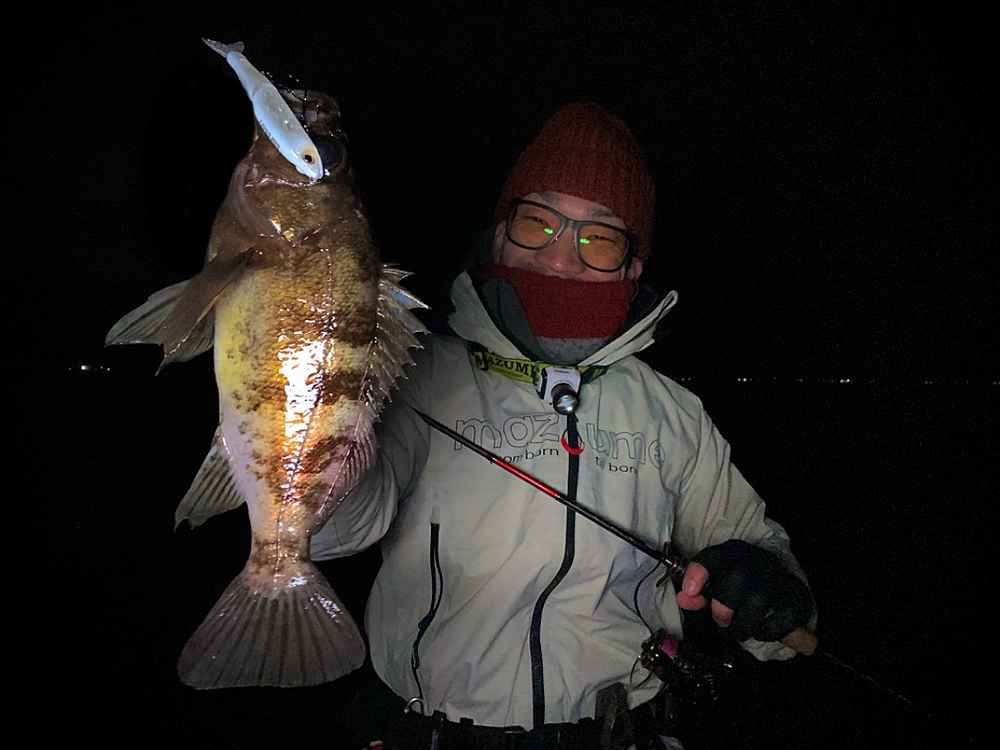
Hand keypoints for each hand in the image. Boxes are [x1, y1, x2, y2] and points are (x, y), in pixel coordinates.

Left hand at [675, 540, 812, 642]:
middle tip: (721, 620)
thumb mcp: (716, 586)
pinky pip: (781, 618)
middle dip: (724, 606)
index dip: (699, 572)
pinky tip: (759, 631)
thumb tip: (684, 598)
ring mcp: (779, 578)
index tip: (690, 592)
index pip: (714, 556)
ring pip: (759, 599)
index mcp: (733, 553)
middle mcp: (757, 561)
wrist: (781, 588)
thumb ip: (697, 594)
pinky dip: (766, 631)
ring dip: (743, 624)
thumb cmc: (741, 587)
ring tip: (738, 630)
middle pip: (739, 577)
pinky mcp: (796, 599)